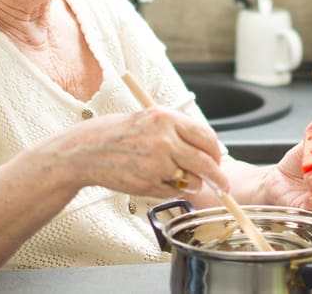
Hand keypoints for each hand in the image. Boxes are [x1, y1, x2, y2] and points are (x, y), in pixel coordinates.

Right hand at [50, 105, 228, 197]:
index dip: (216, 152)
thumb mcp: (152, 119)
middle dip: (217, 177)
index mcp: (167, 119)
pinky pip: (174, 192)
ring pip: (192, 181)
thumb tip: (207, 150)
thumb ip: (179, 131)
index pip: (207, 137)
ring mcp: (156, 164)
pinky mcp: (148, 184)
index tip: (218, 160)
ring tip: (175, 175)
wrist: (88, 150)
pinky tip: (157, 179)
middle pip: (205, 163)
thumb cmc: (121, 133)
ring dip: (191, 183)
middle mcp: (164, 141)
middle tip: (222, 185)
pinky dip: (172, 190)